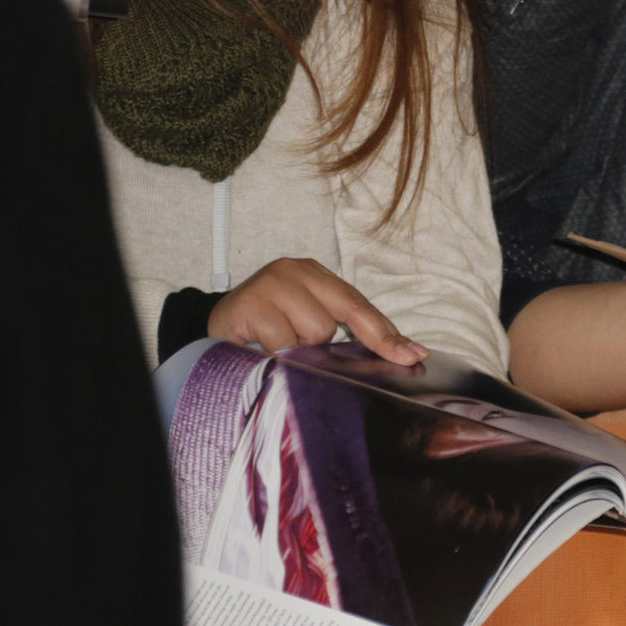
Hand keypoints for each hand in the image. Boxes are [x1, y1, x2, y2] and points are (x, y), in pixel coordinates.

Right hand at [208, 257, 426, 364]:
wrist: (212, 326)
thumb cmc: (266, 326)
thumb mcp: (306, 320)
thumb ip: (342, 329)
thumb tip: (396, 351)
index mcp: (314, 273)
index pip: (358, 304)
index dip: (386, 333)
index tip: (413, 355)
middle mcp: (294, 270)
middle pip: (340, 316)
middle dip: (344, 342)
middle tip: (336, 351)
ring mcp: (271, 283)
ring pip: (314, 333)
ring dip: (300, 349)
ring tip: (276, 343)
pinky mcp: (250, 303)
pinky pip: (283, 342)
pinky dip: (276, 354)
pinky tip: (260, 347)